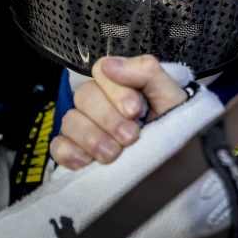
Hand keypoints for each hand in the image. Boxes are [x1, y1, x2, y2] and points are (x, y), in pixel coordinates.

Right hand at [50, 55, 188, 169]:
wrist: (180, 174)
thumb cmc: (176, 132)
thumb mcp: (173, 99)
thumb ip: (147, 73)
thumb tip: (109, 64)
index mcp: (122, 86)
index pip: (102, 72)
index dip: (115, 90)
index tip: (135, 110)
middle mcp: (101, 104)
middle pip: (84, 95)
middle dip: (108, 118)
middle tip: (130, 137)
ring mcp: (86, 129)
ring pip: (70, 120)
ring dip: (92, 137)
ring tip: (114, 154)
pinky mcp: (76, 153)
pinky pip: (58, 146)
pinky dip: (70, 152)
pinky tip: (88, 161)